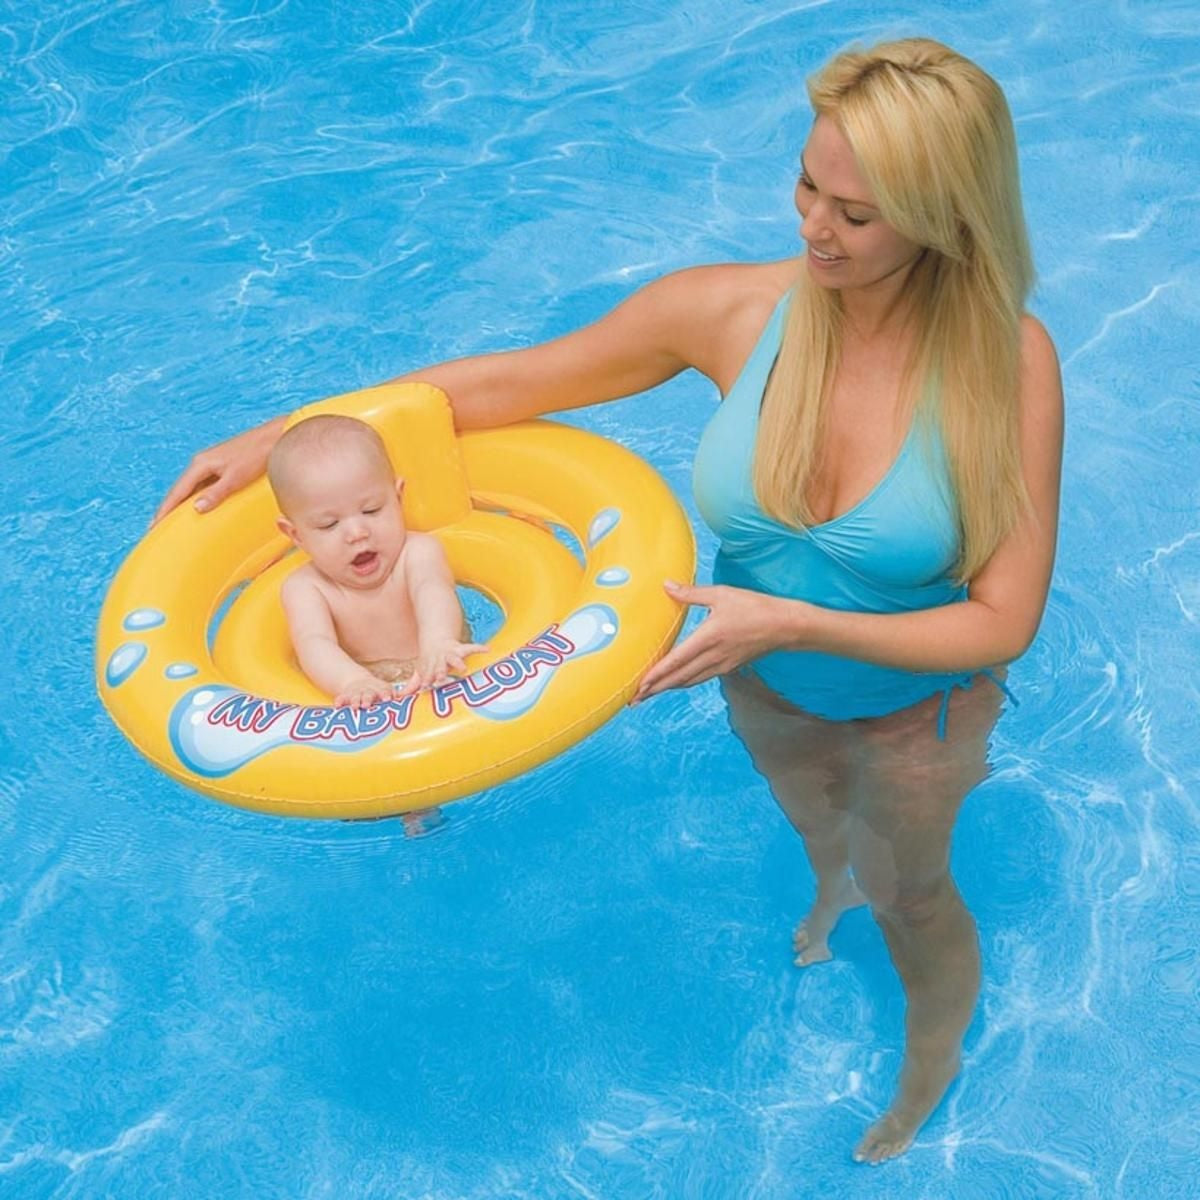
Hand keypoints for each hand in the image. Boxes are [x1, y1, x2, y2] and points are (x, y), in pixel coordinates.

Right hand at [152, 414, 287, 524]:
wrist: (274, 438)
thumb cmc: (257, 456)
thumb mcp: (236, 478)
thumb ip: (216, 493)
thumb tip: (196, 508)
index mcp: (201, 464)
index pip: (177, 492)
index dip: (165, 509)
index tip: (154, 525)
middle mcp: (202, 462)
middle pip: (180, 489)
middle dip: (168, 508)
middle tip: (157, 527)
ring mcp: (211, 463)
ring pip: (191, 487)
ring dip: (181, 503)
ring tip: (173, 521)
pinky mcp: (221, 466)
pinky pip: (202, 484)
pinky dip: (196, 497)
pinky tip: (196, 506)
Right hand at [334, 674, 395, 709]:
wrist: (359, 683)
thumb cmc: (379, 692)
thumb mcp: (389, 691)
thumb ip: (399, 695)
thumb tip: (415, 697)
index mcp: (380, 690)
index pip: (384, 691)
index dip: (385, 694)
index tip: (387, 699)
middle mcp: (368, 691)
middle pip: (368, 695)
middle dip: (367, 699)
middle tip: (367, 705)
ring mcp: (356, 694)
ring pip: (355, 697)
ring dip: (354, 702)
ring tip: (354, 707)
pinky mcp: (346, 696)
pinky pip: (341, 699)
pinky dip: (339, 701)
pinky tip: (337, 706)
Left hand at [396, 639, 489, 696]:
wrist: (436, 638)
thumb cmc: (429, 660)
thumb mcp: (420, 670)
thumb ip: (412, 685)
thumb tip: (399, 697)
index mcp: (430, 667)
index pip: (427, 674)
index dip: (426, 679)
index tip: (425, 686)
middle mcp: (440, 660)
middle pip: (440, 666)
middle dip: (440, 672)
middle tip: (441, 678)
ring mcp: (450, 654)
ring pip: (454, 658)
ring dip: (457, 663)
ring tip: (463, 668)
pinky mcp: (461, 648)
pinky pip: (471, 647)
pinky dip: (479, 648)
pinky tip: (488, 650)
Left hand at [633, 580, 800, 700]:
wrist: (786, 626)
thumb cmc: (755, 607)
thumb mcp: (721, 594)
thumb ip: (691, 593)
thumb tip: (666, 586)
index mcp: (708, 638)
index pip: (676, 661)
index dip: (656, 675)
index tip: (640, 685)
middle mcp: (713, 657)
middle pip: (679, 678)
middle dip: (655, 689)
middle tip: (634, 698)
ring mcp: (722, 665)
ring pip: (689, 681)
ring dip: (668, 688)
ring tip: (650, 693)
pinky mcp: (729, 667)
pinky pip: (701, 678)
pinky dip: (685, 682)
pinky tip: (678, 681)